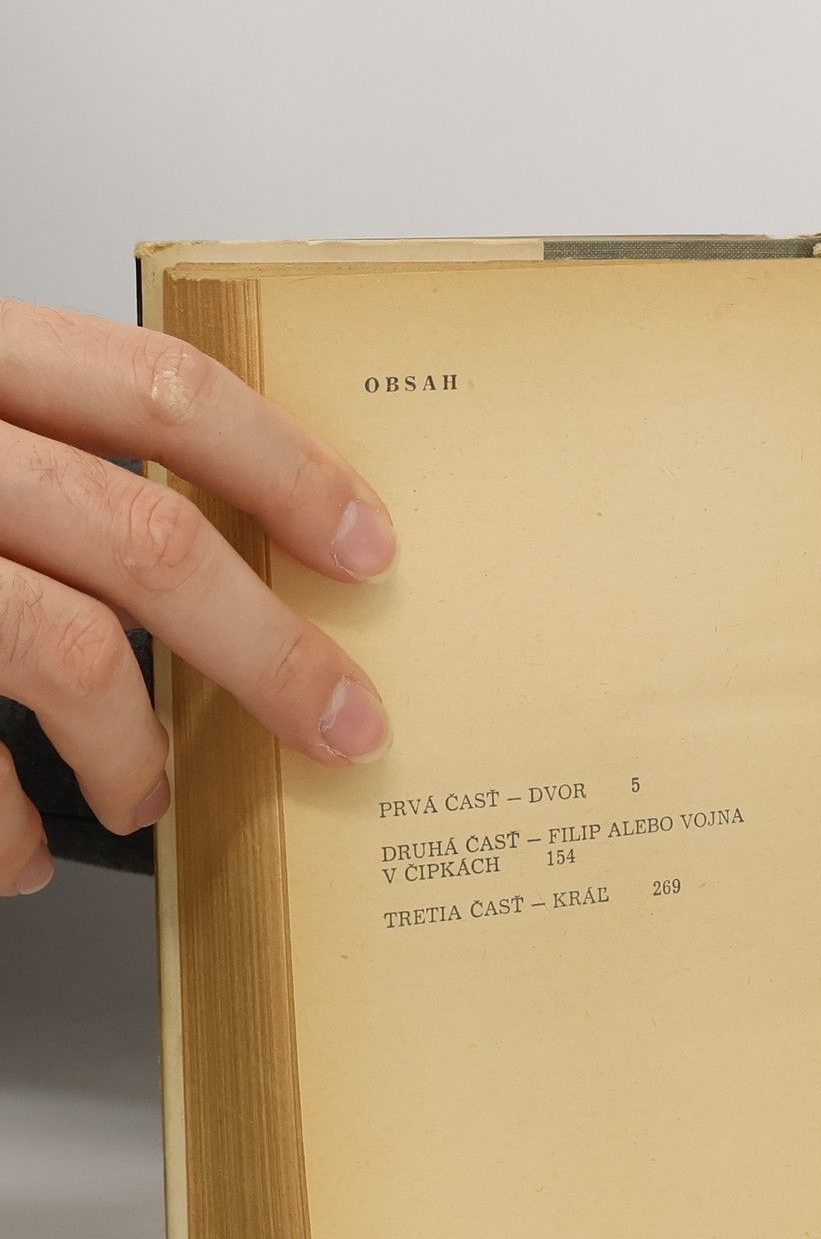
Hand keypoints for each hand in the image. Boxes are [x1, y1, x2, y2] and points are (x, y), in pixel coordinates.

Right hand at [0, 300, 394, 894]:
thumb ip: (41, 449)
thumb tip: (209, 550)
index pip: (153, 386)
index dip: (283, 469)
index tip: (367, 546)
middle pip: (149, 537)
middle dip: (272, 650)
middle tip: (340, 721)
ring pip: (67, 646)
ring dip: (135, 747)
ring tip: (146, 794)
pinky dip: (1, 823)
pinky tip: (19, 852)